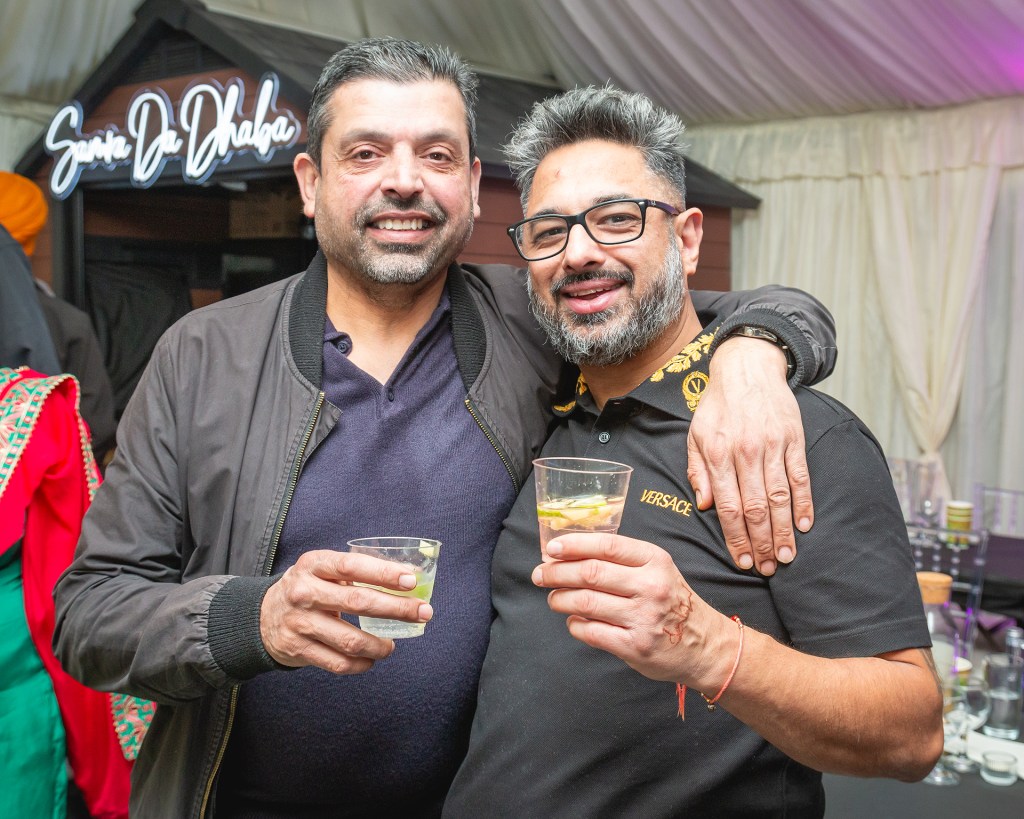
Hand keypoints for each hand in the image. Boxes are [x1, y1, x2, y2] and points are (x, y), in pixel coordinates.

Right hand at [260, 549, 432, 673]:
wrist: (263, 616)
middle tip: (423, 612)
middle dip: (397, 608)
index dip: (384, 573)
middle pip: (358, 602)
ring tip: (392, 644)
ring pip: (350, 640)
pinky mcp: (298, 650)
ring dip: (380, 645)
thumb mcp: (323, 570)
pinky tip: (371, 659)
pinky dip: (361, 664)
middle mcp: (304, 592)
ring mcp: (300, 623)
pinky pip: (338, 663)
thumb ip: (356, 571)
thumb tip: (407, 578)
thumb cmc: (308, 588)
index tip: (411, 580)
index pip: (353, 566)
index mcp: (313, 565)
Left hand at [531, 533, 736, 689]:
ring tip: (554, 598)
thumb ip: (620, 560)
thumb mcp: (657, 570)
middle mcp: (650, 587)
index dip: (574, 545)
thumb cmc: (672, 601)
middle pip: (590, 573)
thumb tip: (568, 554)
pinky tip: (573, 620)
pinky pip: (591, 632)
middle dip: (557, 573)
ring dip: (560, 599)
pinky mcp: (635, 647)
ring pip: (585, 603)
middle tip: (540, 575)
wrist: (705, 645)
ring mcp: (643, 618)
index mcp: (654, 561)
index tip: (551, 548)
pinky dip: (574, 625)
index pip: (607, 545)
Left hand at [687, 336, 812, 574]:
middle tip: (767, 568)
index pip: (727, 506)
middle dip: (761, 542)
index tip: (741, 561)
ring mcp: (773, 446)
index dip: (735, 537)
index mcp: (717, 453)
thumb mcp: (695, 435)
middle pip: (755, 508)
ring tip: (785, 556)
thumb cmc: (717, 406)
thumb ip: (697, 471)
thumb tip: (704, 506)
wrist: (747, 368)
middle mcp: (745, 452)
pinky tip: (803, 526)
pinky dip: (804, 504)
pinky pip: (800, 477)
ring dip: (783, 531)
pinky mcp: (794, 440)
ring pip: (779, 497)